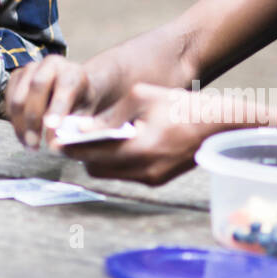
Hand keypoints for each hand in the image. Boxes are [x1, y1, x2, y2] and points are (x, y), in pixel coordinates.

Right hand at [6, 57, 103, 150]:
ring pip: (18, 97)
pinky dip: (14, 122)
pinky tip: (23, 137)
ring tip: (29, 146)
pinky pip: (9, 101)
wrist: (68, 87)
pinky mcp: (16, 77)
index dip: (58, 107)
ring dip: (20, 125)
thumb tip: (61, 140)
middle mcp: (50, 64)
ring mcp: (30, 68)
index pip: (65, 86)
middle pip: (36, 87)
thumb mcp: (86, 112)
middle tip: (35, 144)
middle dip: (33, 118)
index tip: (52, 127)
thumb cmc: (79, 103)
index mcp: (72, 71)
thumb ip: (77, 125)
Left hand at [57, 82, 208, 185]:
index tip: (54, 139)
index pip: (93, 154)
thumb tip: (81, 127)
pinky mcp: (159, 180)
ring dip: (99, 158)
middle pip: (97, 170)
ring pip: (111, 174)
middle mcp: (145, 171)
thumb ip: (110, 114)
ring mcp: (153, 179)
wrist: (222, 125)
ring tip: (92, 137)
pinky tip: (117, 142)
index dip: (70, 148)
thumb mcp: (143, 97)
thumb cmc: (182, 105)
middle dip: (82, 154)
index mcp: (140, 148)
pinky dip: (116, 160)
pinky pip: (127, 173)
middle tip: (71, 136)